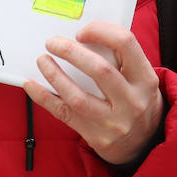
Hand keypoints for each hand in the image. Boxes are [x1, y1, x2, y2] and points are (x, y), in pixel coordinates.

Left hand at [22, 21, 164, 166]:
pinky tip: (31, 85)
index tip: (82, 32)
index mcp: (145, 79)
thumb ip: (120, 60)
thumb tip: (84, 38)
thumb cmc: (137, 102)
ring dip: (54, 75)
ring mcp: (113, 122)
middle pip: (99, 70)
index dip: (101, 32)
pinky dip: (43, 97)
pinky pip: (63, 113)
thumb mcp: (142, 80)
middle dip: (72, 52)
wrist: (144, 145)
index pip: (126, 44)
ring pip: (77, 96)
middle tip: (53, 43)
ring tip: (42, 60)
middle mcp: (131, 101)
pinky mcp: (95, 136)